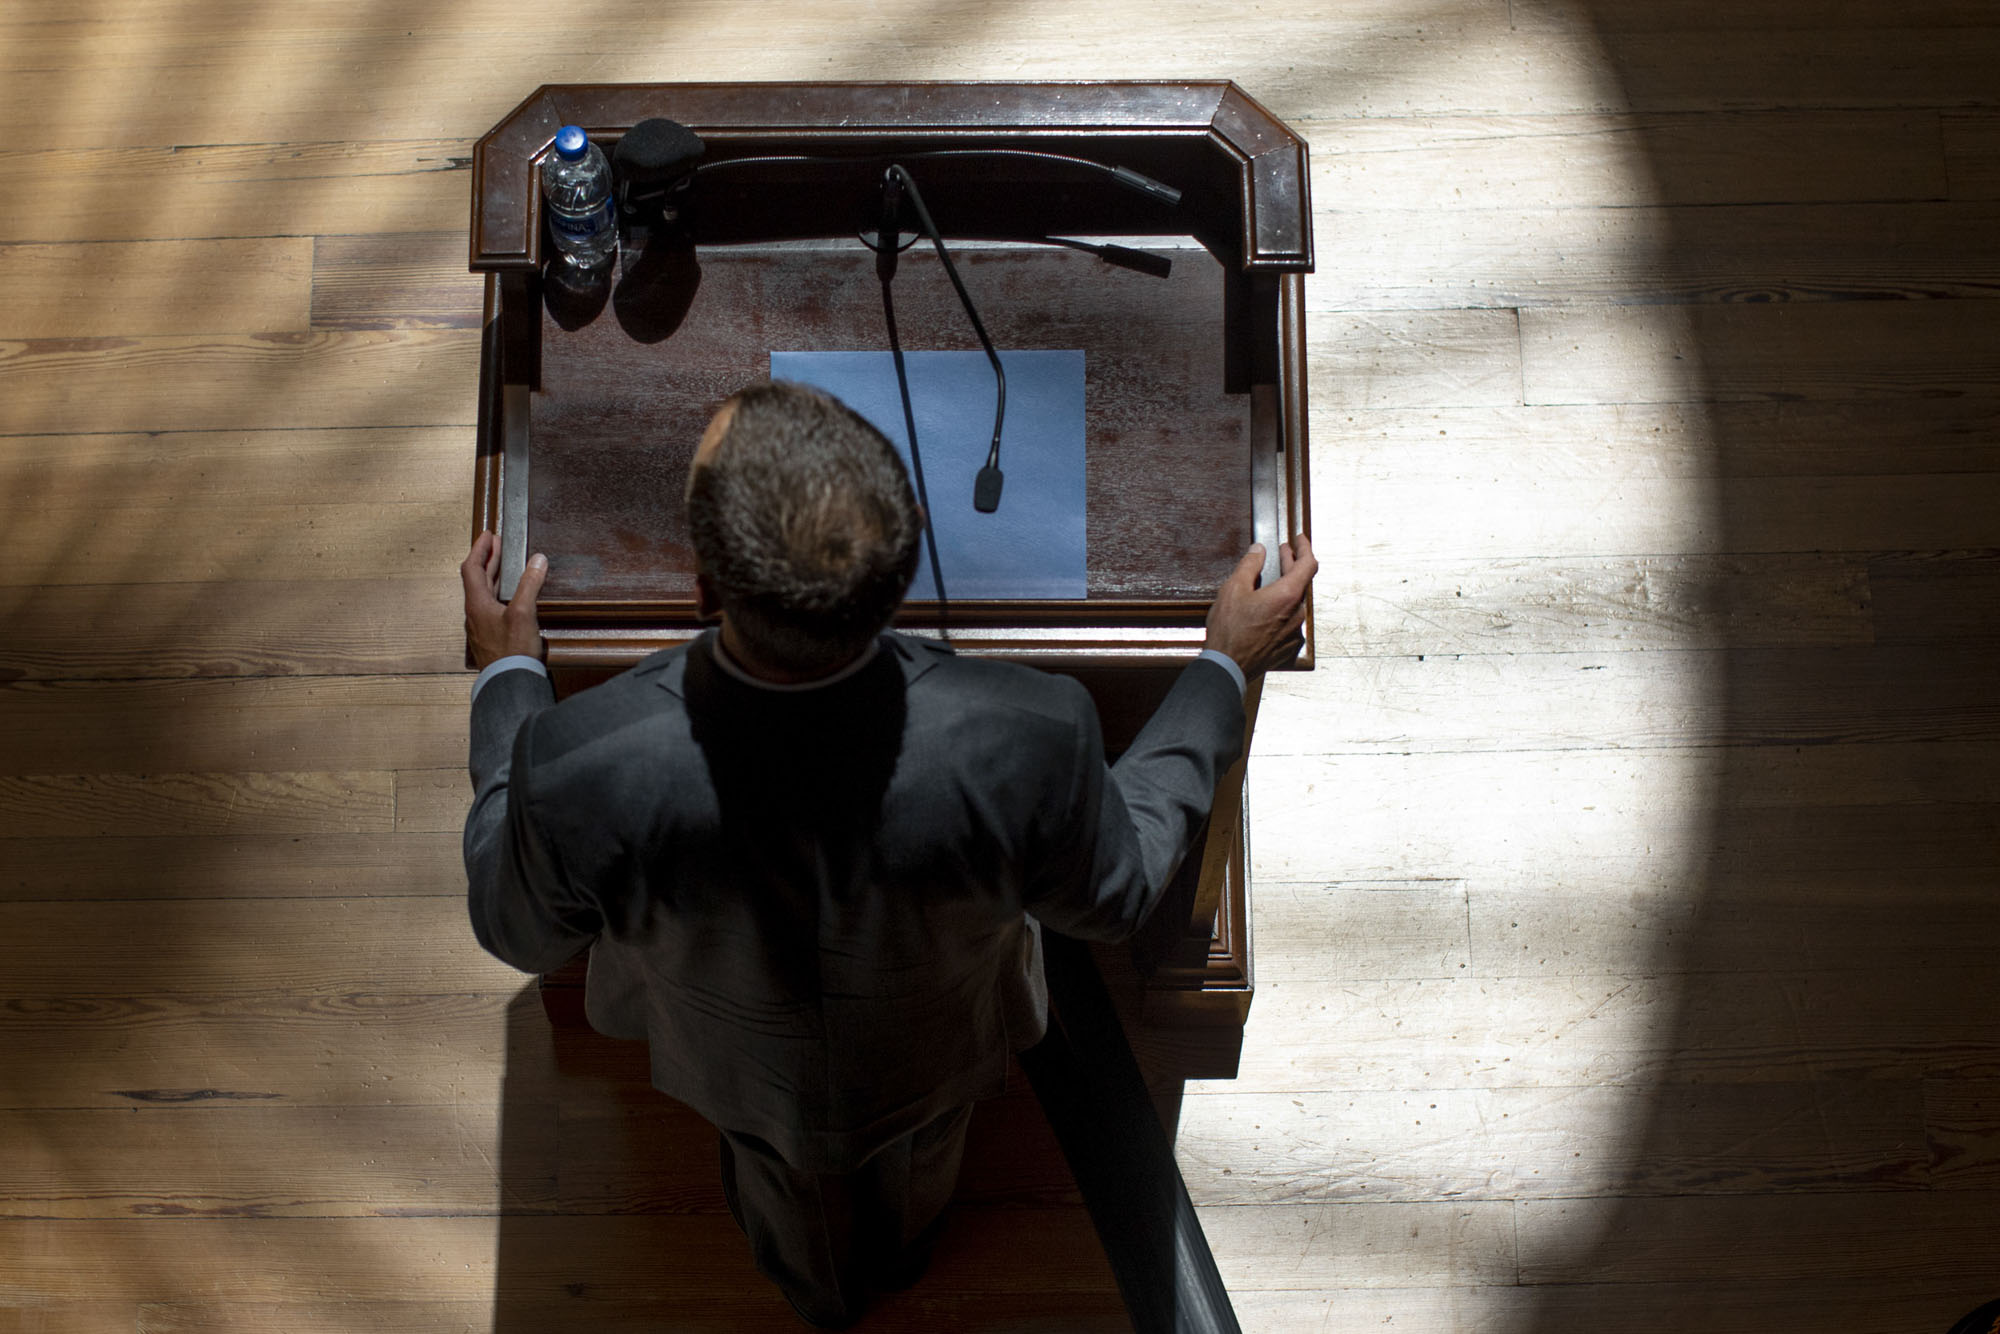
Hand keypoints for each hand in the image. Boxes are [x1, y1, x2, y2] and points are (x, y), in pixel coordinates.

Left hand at [460, 532, 548, 669]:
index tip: (489, 536)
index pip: (471, 567)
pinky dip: (501, 593)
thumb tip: (537, 561)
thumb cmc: (512, 652)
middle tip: (498, 545)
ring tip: (506, 564)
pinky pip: (492, 607)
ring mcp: (482, 625)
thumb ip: (530, 584)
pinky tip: (513, 595)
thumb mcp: (524, 613)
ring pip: (485, 593)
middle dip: (488, 559)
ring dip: (494, 576)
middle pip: (478, 579)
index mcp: (477, 603)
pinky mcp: (492, 636)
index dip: (480, 549)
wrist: (508, 682)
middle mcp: (475, 613)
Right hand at [1203, 534, 1316, 675]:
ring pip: (1295, 602)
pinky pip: (1290, 621)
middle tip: (1283, 553)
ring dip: (1287, 588)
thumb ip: (1250, 565)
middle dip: (1292, 564)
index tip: (1299, 539)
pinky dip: (1282, 609)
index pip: (1309, 564)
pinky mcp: (1289, 646)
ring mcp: (1295, 632)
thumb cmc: (1229, 632)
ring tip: (1272, 581)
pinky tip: (1267, 608)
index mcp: (1287, 596)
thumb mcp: (1233, 589)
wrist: (1227, 667)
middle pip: (1302, 582)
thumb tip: (1258, 551)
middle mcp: (1297, 614)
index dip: (1305, 548)